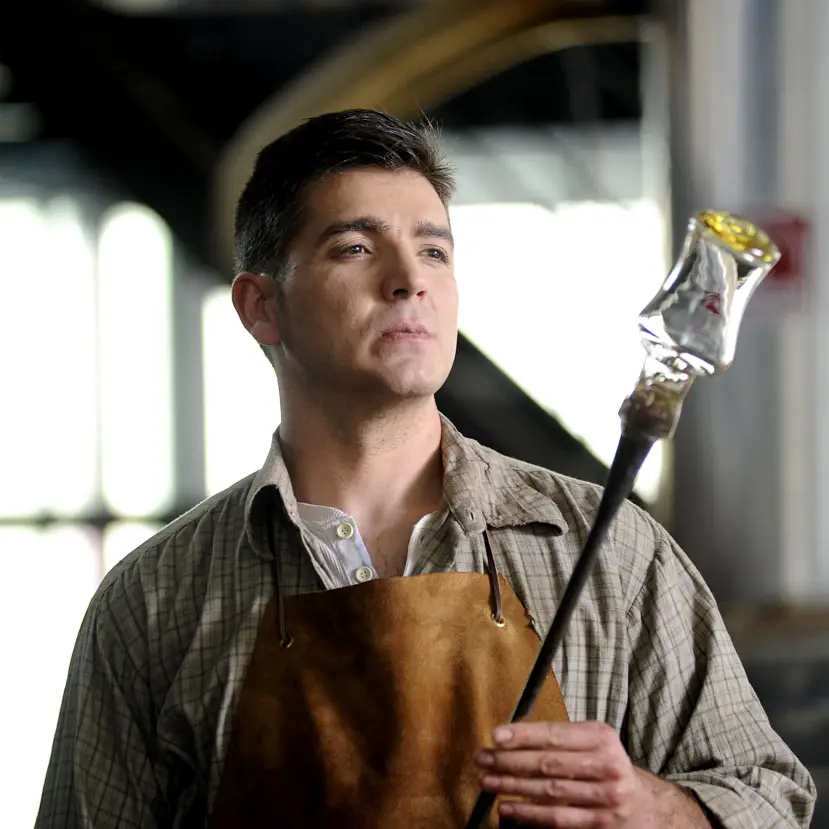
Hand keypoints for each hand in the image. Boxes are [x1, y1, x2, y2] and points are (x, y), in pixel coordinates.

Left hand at [475, 721, 645, 827]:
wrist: (639, 802)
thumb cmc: (602, 764)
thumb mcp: (589, 741)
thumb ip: (556, 737)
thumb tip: (509, 733)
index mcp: (601, 737)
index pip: (555, 734)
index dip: (523, 735)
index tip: (496, 736)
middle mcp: (607, 765)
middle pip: (549, 763)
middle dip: (510, 761)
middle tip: (483, 759)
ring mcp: (606, 797)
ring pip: (549, 791)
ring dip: (513, 786)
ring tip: (488, 781)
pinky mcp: (600, 823)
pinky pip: (557, 818)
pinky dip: (528, 814)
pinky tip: (507, 807)